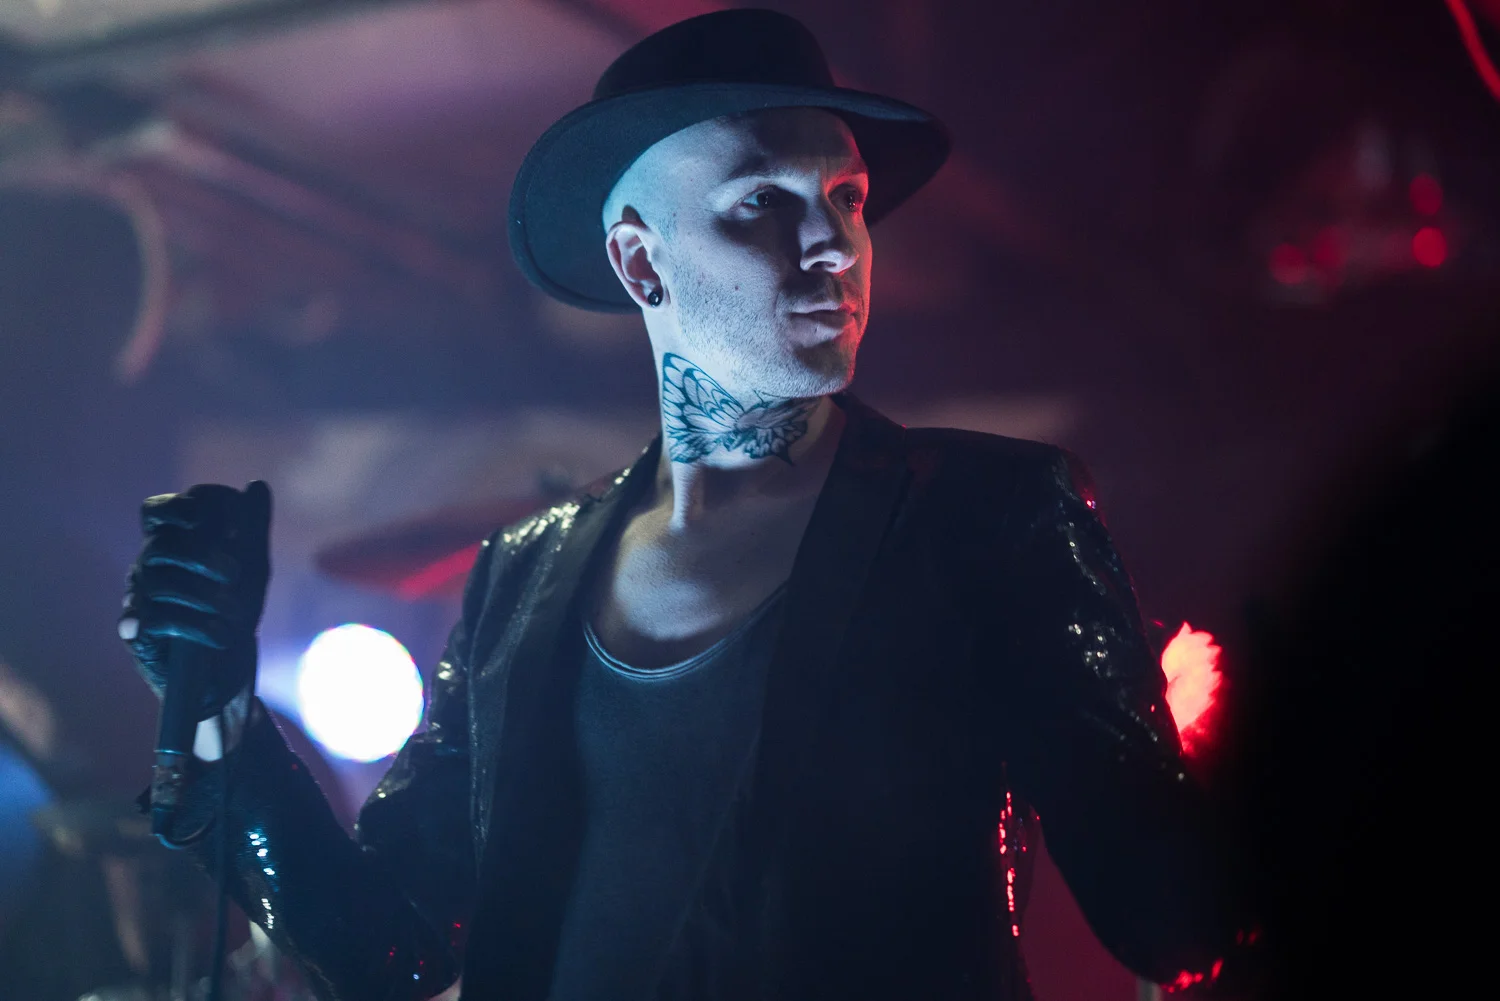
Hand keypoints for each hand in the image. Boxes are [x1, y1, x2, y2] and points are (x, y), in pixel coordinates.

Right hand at [119, 482, 271, 721]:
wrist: (229, 667)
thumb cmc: (236, 608)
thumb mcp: (253, 567)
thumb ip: (253, 527)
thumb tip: (257, 484)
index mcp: (174, 542)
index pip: (158, 510)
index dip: (180, 506)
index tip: (207, 518)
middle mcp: (150, 565)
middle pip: (161, 544)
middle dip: (200, 555)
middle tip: (235, 574)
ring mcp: (140, 597)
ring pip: (159, 582)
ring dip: (204, 597)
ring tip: (234, 616)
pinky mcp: (138, 631)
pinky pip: (151, 620)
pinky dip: (187, 626)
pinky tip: (212, 635)